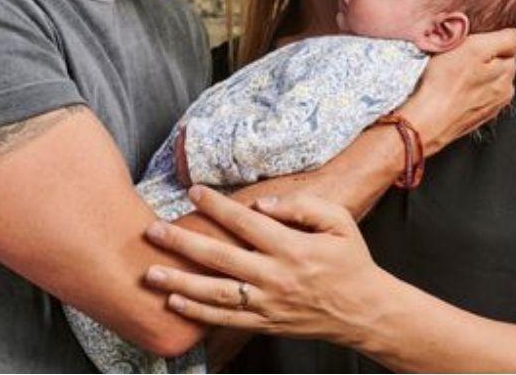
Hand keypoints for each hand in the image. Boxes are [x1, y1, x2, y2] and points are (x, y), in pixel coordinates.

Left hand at [143, 186, 385, 347]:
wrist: (365, 312)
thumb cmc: (351, 261)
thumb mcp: (339, 221)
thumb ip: (301, 206)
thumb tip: (260, 204)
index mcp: (293, 249)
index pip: (246, 223)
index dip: (217, 206)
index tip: (194, 191)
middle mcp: (276, 278)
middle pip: (220, 258)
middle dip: (183, 243)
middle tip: (152, 231)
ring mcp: (268, 305)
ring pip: (216, 294)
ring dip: (180, 283)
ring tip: (150, 273)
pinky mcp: (265, 324)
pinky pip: (225, 320)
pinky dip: (198, 312)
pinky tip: (174, 302)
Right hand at [399, 28, 515, 155]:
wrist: (425, 122)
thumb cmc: (444, 85)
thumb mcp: (474, 49)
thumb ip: (505, 40)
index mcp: (507, 73)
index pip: (507, 46)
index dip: (486, 41)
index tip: (469, 44)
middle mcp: (503, 92)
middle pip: (496, 63)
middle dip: (479, 59)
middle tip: (456, 59)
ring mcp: (489, 107)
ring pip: (483, 80)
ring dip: (470, 76)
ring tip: (449, 76)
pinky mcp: (473, 117)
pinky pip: (472, 96)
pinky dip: (462, 91)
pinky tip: (448, 91)